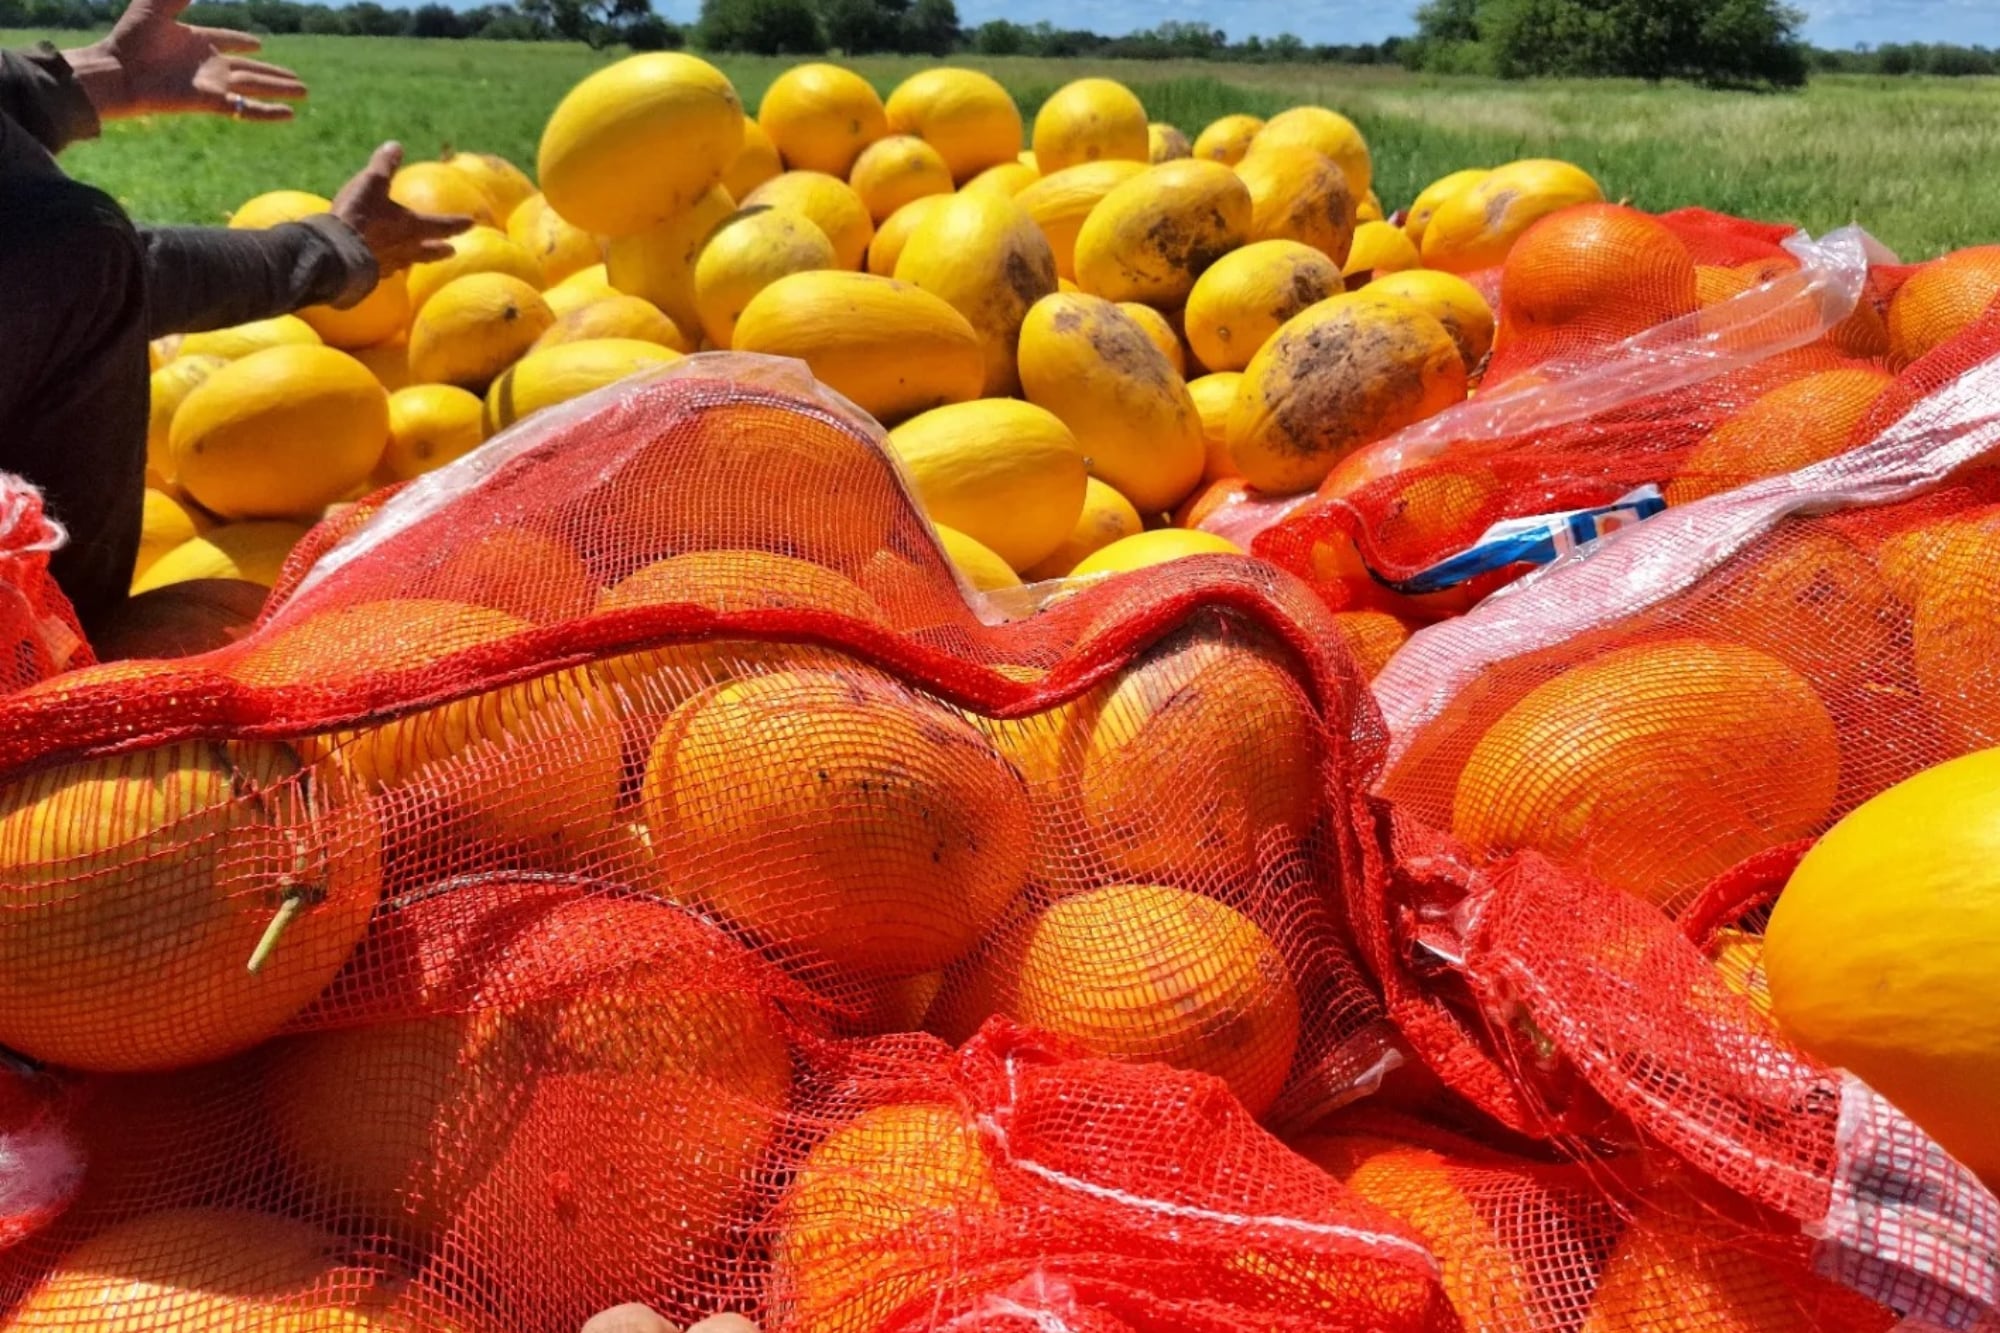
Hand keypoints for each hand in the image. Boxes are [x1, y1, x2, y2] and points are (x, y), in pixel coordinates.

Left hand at [67, 0, 305, 120]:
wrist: (117, 71)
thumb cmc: (130, 38)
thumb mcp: (156, 6)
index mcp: (195, 40)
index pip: (227, 40)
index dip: (242, 41)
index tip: (258, 44)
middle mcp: (208, 64)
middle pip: (250, 68)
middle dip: (274, 73)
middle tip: (297, 79)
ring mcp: (212, 84)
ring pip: (255, 86)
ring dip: (279, 89)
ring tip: (304, 92)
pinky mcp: (211, 102)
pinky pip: (245, 108)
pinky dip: (268, 112)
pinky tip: (289, 115)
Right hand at [332, 143, 471, 273]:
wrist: (335, 252)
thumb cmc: (359, 215)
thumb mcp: (371, 183)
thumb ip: (385, 166)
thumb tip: (396, 146)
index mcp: (412, 227)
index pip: (442, 225)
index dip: (457, 222)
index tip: (471, 223)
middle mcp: (405, 249)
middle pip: (429, 251)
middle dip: (441, 249)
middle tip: (453, 251)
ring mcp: (388, 264)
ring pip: (407, 262)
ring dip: (416, 259)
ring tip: (418, 260)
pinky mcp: (369, 274)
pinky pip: (384, 270)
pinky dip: (389, 266)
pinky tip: (385, 267)